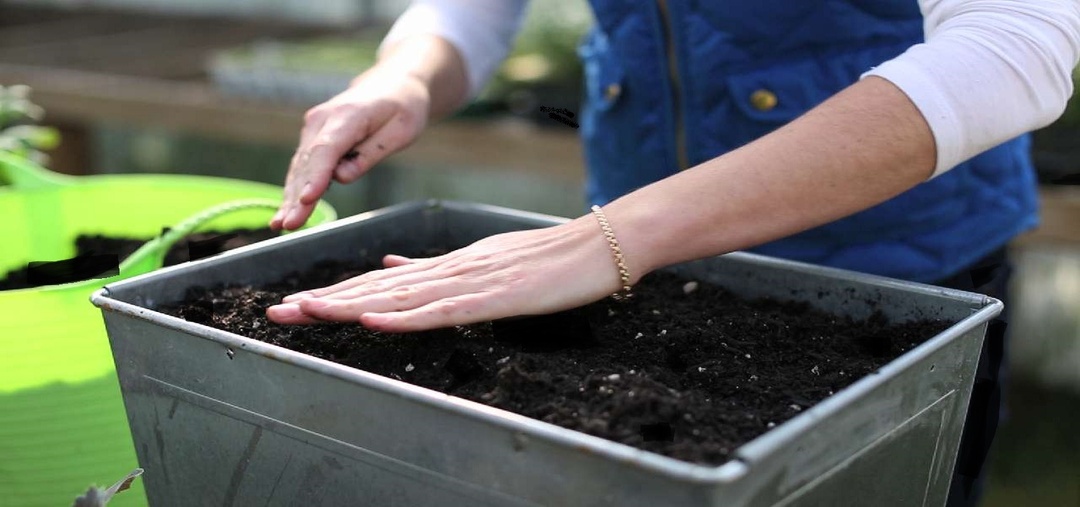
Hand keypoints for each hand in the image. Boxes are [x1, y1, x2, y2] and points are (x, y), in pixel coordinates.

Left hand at [265, 218, 627, 331]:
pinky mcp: (495, 297)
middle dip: (326, 302)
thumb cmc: (546, 258)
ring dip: (351, 307)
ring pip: (400, 298)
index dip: (336, 294)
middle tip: (279, 313)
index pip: (380, 284)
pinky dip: (406, 316)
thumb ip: (436, 269)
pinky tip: (375, 321)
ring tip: (308, 312)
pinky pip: (444, 310)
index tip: (296, 304)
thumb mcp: (484, 262)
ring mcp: (471, 282)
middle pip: (377, 290)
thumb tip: (389, 270)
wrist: (595, 246)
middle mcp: (449, 270)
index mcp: (446, 267)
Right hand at [271, 70, 430, 229]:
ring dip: (289, 197)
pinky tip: (286, 211)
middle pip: (308, 163)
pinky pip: (303, 166)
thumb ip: (371, 153)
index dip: (316, 176)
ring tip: (280, 224)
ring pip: (300, 167)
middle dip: (297, 196)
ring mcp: (314, 127)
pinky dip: (295, 188)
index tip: (307, 199)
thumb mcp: (402, 129)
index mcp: (348, 115)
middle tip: (288, 225)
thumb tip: (342, 177)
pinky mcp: (313, 137)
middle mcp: (322, 120)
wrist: (392, 83)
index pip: (327, 149)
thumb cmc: (402, 107)